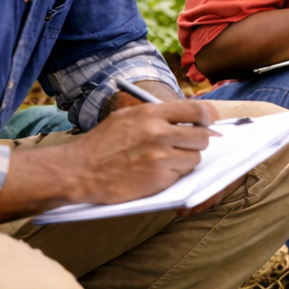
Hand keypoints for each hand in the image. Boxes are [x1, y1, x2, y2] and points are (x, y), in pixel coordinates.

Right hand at [60, 99, 220, 204]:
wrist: (78, 170)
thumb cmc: (102, 144)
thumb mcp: (127, 117)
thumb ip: (159, 115)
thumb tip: (191, 116)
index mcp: (150, 113)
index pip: (197, 110)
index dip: (208, 117)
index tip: (209, 122)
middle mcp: (159, 133)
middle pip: (203, 137)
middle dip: (196, 142)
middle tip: (183, 146)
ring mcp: (161, 157)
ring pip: (195, 158)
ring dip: (185, 161)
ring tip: (164, 161)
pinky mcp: (160, 178)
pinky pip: (182, 175)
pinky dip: (174, 175)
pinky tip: (155, 173)